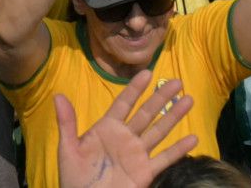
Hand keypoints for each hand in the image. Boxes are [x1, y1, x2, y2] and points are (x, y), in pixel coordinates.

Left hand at [55, 76, 196, 187]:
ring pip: (158, 131)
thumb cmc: (74, 177)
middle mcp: (125, 138)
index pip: (123, 104)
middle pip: (146, 113)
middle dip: (161, 98)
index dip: (135, 89)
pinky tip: (192, 138)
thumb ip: (67, 123)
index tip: (148, 73)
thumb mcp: (68, 150)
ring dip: (173, 116)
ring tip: (189, 100)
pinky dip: (178, 149)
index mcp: (107, 129)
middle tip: (177, 82)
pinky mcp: (145, 172)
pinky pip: (164, 159)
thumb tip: (58, 96)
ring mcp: (137, 154)